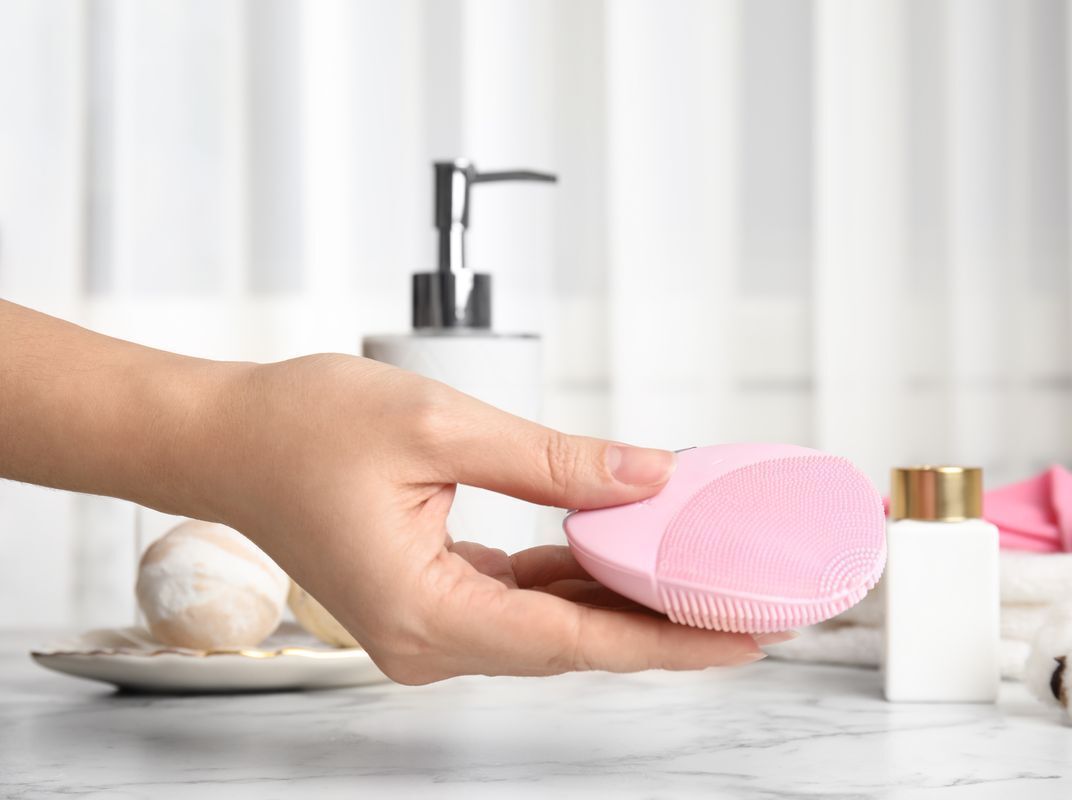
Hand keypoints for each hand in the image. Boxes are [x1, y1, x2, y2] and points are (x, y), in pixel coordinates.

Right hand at [189, 354, 764, 682]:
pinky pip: (519, 599)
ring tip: (698, 573)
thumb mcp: (442, 426)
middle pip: (572, 641)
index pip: (576, 639)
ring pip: (551, 623)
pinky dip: (572, 576)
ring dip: (621, 599)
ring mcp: (426, 626)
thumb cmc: (301, 428)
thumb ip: (554, 460)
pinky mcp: (427, 600)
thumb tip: (646, 477)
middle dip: (660, 623)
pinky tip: (620, 547)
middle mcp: (426, 639)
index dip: (667, 640)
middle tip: (744, 604)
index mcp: (425, 612)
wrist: (224, 437)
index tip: (741, 637)